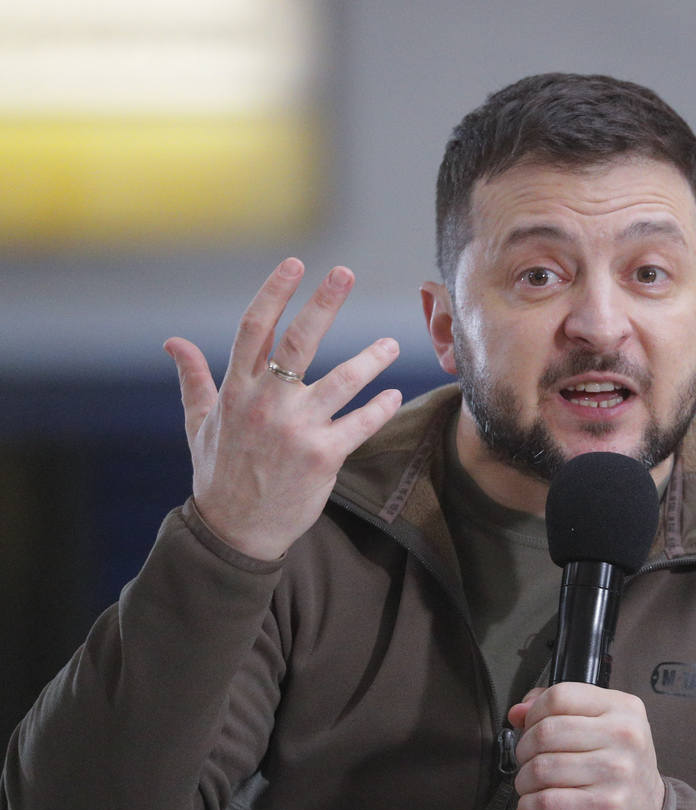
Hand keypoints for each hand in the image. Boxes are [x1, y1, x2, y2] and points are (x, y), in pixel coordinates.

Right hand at [164, 258, 401, 560]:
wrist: (235, 532)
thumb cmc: (219, 474)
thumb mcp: (200, 424)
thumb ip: (194, 378)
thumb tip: (172, 342)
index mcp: (236, 390)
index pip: (255, 328)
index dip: (275, 292)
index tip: (295, 264)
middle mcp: (266, 403)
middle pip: (299, 341)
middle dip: (324, 303)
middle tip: (344, 273)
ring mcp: (296, 429)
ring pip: (342, 380)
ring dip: (371, 358)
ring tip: (392, 343)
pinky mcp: (323, 456)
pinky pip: (360, 423)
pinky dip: (381, 407)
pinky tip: (395, 394)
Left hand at [508, 683, 664, 809]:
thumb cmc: (619, 766)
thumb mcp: (604, 725)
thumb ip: (560, 709)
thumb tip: (518, 712)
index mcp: (623, 708)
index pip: (560, 696)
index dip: (534, 712)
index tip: (531, 727)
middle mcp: (624, 736)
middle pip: (546, 732)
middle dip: (525, 749)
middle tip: (528, 760)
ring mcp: (616, 773)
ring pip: (542, 768)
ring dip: (524, 780)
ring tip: (531, 785)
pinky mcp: (606, 808)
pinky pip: (547, 802)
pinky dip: (528, 807)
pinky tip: (532, 807)